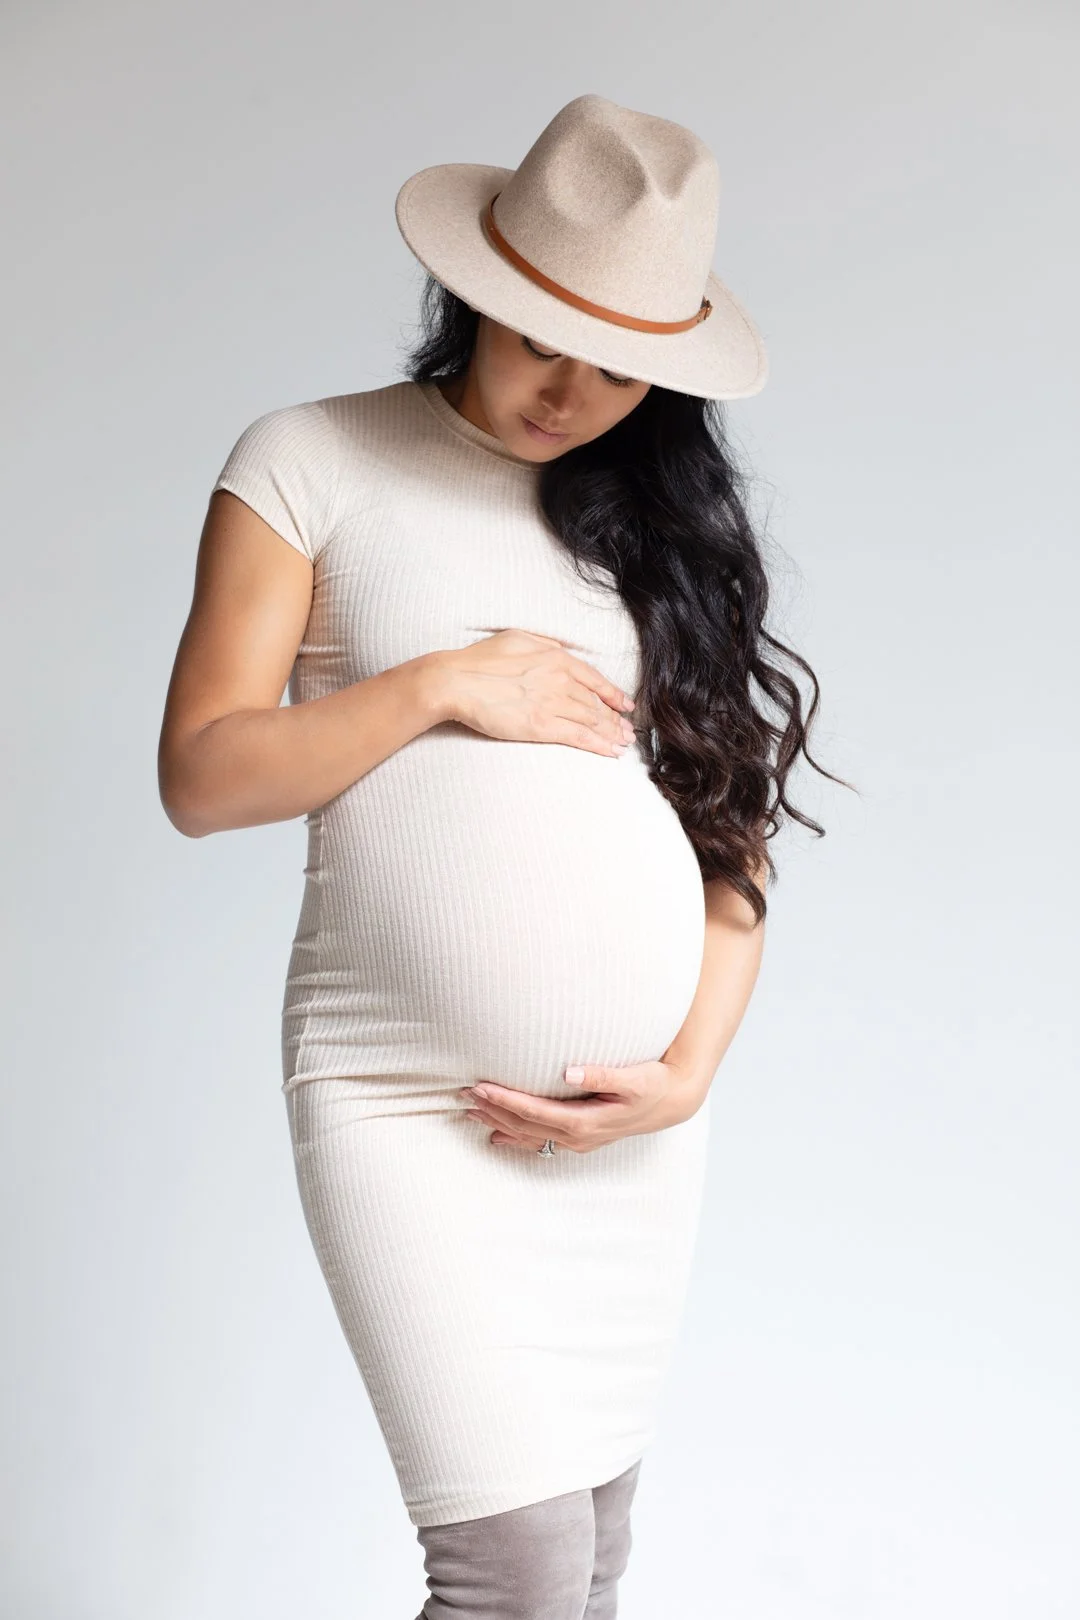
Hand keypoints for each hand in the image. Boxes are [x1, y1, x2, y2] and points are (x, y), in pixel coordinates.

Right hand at [431, 629, 636, 758]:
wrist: (457, 681)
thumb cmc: (480, 660)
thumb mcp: (518, 638)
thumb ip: (545, 645)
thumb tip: (562, 651)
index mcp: (556, 658)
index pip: (595, 680)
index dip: (613, 695)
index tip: (625, 705)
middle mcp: (560, 680)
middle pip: (597, 703)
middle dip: (616, 719)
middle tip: (628, 731)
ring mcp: (552, 704)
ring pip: (592, 721)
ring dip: (612, 734)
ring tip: (624, 744)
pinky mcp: (541, 726)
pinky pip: (578, 736)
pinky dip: (598, 745)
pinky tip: (610, 751)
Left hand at [457, 1058, 708, 1153]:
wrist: (672, 1102)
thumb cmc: (652, 1084)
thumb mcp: (633, 1077)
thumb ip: (601, 1074)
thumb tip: (569, 1071)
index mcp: (585, 1122)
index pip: (534, 1111)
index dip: (505, 1100)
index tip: (480, 1086)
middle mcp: (577, 1136)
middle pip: (524, 1125)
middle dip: (493, 1109)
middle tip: (462, 1094)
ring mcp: (577, 1140)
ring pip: (528, 1134)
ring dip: (498, 1122)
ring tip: (469, 1112)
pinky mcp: (579, 1136)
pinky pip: (539, 1140)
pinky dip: (515, 1137)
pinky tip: (496, 1135)